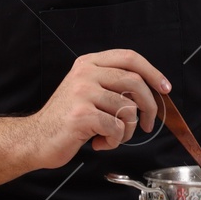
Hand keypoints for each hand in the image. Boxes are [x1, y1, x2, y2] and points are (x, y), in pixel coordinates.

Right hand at [32, 49, 169, 166]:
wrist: (35, 139)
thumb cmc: (66, 120)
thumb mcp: (87, 91)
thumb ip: (113, 85)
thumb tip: (151, 91)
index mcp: (88, 63)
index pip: (129, 57)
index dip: (153, 72)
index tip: (165, 88)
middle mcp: (85, 73)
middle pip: (134, 82)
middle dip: (149, 107)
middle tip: (148, 124)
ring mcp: (82, 92)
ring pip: (128, 109)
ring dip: (126, 131)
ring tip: (111, 136)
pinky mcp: (82, 114)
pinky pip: (116, 128)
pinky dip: (113, 141)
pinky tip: (98, 142)